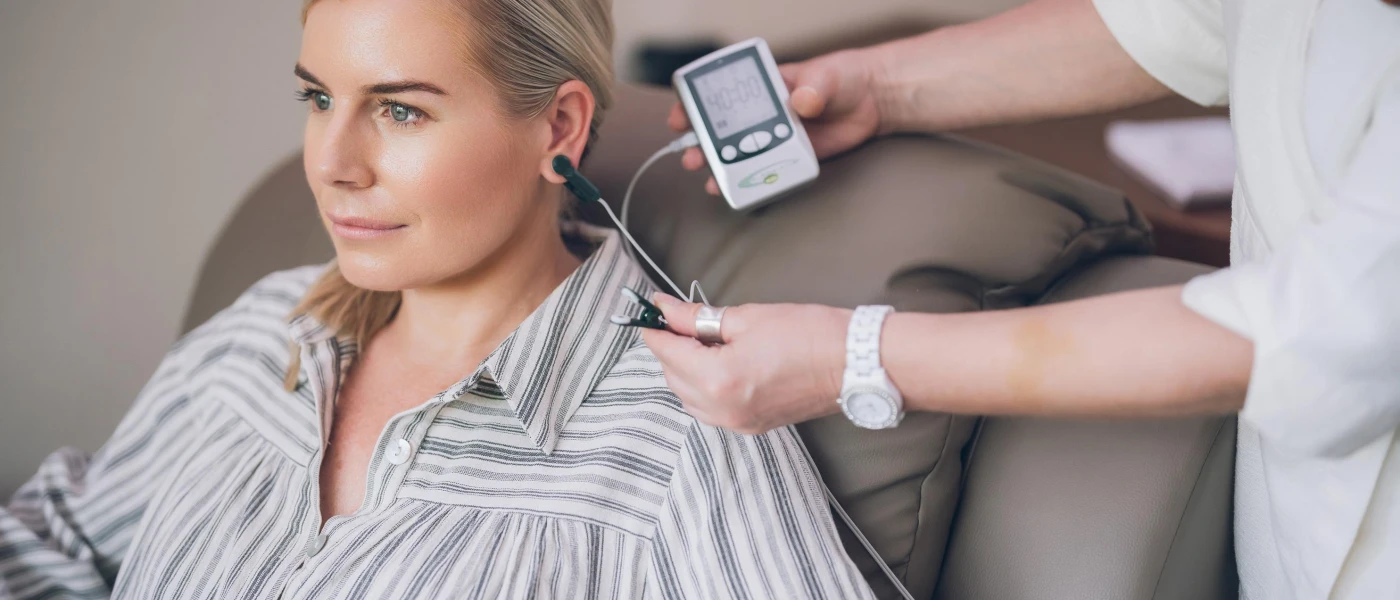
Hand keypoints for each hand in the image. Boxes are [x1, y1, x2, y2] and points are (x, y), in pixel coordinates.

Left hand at [639, 294, 851, 433]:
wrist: (855, 364)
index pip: (667, 352)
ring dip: (684, 369)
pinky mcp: (751, 426)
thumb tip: (667, 310)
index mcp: (718, 379)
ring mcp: (737, 422)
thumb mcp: (747, 317)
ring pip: (688, 396)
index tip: (652, 311)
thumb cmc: (810, 335)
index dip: (656, 327)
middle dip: (670, 347)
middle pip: (673, 376)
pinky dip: (702, 387)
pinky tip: (716, 364)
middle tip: (678, 319)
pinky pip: (709, 409)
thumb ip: (698, 317)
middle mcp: (722, 409)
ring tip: (699, 340)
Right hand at [668, 48, 884, 195]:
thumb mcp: (826, 76)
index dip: (696, 105)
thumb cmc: (844, 77)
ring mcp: (775, 136)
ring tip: (709, 179)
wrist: (874, 101)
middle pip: (723, 129)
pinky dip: (752, 181)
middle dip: (702, 143)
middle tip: (692, 155)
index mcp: (763, 87)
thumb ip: (813, 87)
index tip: (682, 117)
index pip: (721, 95)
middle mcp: (763, 114)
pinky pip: (768, 170)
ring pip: (740, 153)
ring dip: (721, 167)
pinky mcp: (791, 155)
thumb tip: (801, 102)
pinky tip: (740, 190)